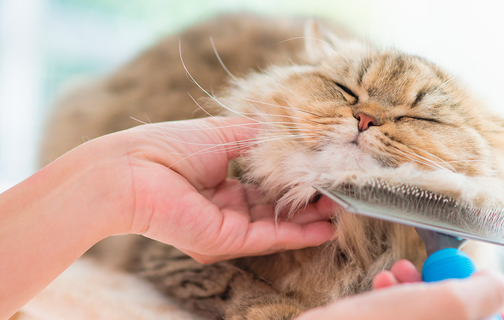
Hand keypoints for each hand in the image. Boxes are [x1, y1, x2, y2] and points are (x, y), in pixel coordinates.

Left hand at [116, 117, 334, 262]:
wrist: (134, 170)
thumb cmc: (170, 146)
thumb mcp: (223, 133)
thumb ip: (259, 137)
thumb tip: (291, 132)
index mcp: (221, 182)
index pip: (267, 185)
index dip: (295, 179)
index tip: (323, 171)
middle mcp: (227, 207)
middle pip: (276, 208)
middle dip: (308, 201)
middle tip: (340, 192)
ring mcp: (228, 226)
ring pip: (278, 225)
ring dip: (310, 219)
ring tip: (341, 208)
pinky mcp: (227, 240)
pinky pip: (270, 237)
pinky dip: (298, 234)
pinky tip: (325, 227)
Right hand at [373, 260, 503, 319]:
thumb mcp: (451, 304)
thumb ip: (487, 292)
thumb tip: (494, 283)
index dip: (488, 304)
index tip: (471, 282)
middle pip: (458, 318)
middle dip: (444, 286)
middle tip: (429, 269)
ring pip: (428, 315)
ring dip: (416, 286)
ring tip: (398, 271)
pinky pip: (402, 316)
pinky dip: (394, 296)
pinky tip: (382, 282)